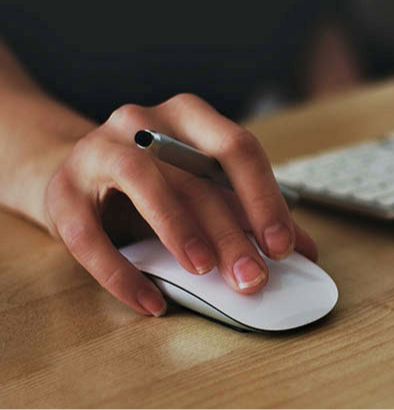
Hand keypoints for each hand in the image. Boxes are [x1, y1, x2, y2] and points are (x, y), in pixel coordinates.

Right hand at [44, 93, 316, 316]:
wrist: (75, 175)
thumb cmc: (154, 183)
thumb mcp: (203, 189)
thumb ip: (249, 214)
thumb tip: (305, 251)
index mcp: (189, 117)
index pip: (237, 148)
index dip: (263, 198)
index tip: (283, 246)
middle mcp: (144, 121)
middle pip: (195, 175)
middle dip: (230, 231)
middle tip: (252, 278)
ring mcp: (98, 150)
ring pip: (143, 182)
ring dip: (179, 229)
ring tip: (204, 271)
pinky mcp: (62, 191)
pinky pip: (89, 235)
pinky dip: (122, 273)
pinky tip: (151, 302)